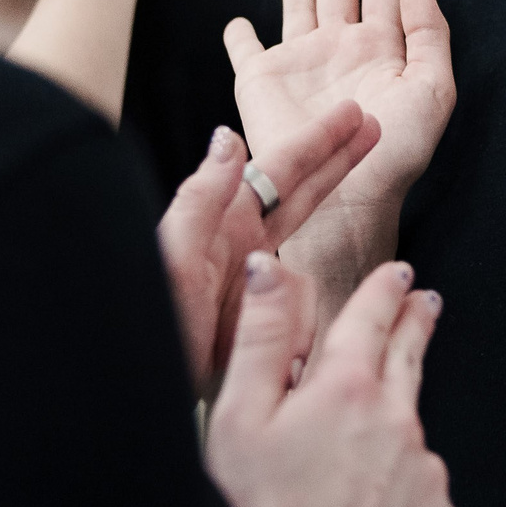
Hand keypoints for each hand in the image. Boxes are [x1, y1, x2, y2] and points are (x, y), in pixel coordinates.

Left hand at [157, 105, 380, 396]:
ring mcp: (247, 276)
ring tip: (364, 160)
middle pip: (294, 187)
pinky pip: (300, 279)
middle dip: (332, 155)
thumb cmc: (146, 325)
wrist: (135, 391)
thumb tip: (229, 138)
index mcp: (221, 223)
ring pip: (298, 223)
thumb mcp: (174, 259)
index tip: (353, 115)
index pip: (279, 170)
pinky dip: (318, 252)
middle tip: (370, 125)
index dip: (318, 142)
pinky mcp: (256, 312)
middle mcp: (236, 243)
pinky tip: (331, 242)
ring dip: (330, 192)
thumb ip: (201, 199)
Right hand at [206, 256, 461, 506]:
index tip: (400, 274)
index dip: (385, 290)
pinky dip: (399, 498)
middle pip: (410, 361)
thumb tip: (270, 270)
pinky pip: (422, 496)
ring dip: (393, 432)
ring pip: (411, 437)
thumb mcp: (237, 419)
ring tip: (353, 465)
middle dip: (415, 327)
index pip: (372, 318)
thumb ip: (259, 338)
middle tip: (426, 304)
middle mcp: (398, 422)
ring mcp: (426, 474)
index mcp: (346, 388)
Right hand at [225, 0, 454, 298]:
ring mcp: (300, 62)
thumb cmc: (393, 152)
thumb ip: (428, 30)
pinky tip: (239, 23)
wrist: (343, 196)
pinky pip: (245, 51)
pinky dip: (238, 36)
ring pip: (299, 3)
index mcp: (381, 45)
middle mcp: (340, 47)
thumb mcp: (433, 89)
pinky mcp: (261, 80)